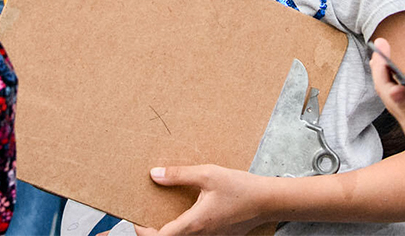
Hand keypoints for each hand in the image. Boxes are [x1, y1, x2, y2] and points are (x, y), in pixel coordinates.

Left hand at [133, 164, 272, 235]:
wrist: (267, 201)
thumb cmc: (240, 188)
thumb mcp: (207, 174)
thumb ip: (179, 175)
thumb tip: (154, 175)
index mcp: (194, 224)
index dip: (144, 232)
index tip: (137, 220)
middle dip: (155, 230)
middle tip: (148, 215)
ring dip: (171, 230)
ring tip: (165, 211)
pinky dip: (186, 228)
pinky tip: (188, 211)